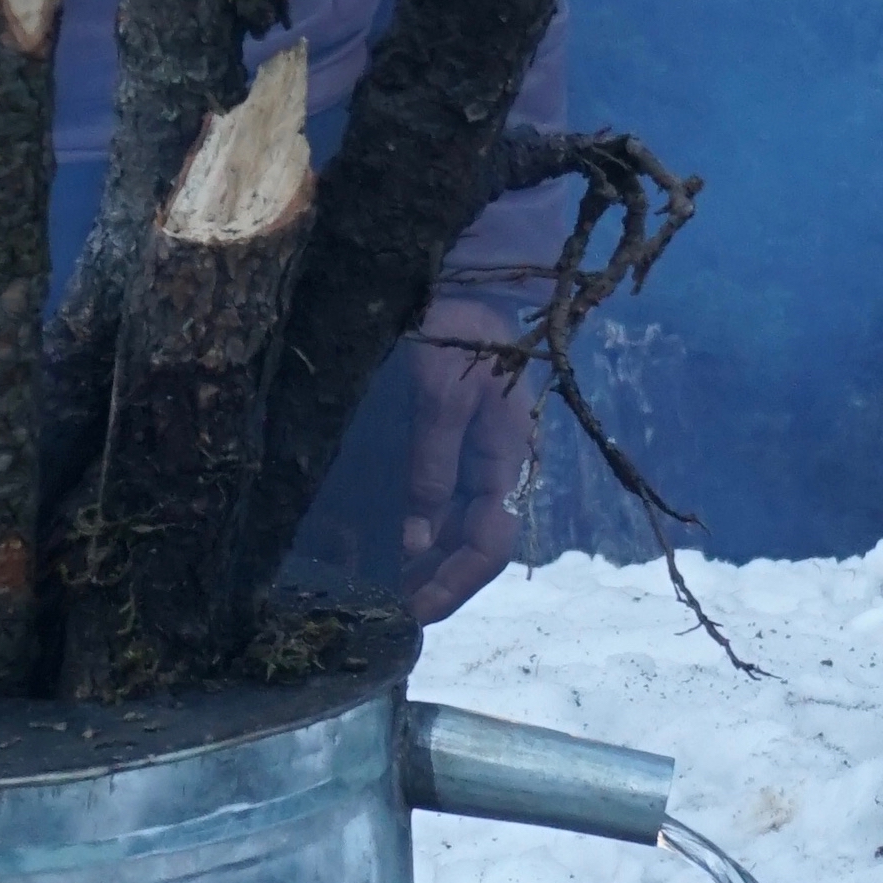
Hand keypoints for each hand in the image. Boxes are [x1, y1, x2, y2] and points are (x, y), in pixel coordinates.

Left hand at [401, 330, 536, 619]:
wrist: (456, 270)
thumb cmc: (453, 326)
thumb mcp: (440, 394)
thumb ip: (431, 465)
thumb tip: (419, 539)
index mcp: (504, 456)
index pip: (491, 541)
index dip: (457, 583)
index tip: (415, 612)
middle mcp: (491, 463)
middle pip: (470, 542)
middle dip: (434, 581)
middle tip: (386, 611)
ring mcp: (470, 453)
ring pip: (451, 525)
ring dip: (421, 561)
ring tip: (378, 587)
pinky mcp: (443, 439)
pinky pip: (432, 498)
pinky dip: (409, 528)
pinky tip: (377, 542)